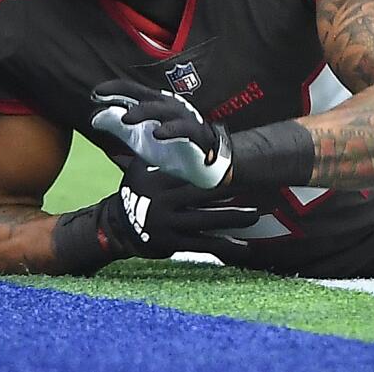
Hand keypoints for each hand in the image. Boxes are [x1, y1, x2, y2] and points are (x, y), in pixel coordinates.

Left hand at [90, 79, 231, 187]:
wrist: (204, 164)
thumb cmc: (170, 146)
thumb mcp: (138, 138)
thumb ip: (118, 126)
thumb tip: (94, 118)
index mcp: (156, 104)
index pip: (133, 91)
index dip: (114, 89)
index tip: (95, 94)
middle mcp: (169, 106)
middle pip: (146, 96)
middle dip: (124, 93)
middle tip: (103, 99)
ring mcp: (184, 119)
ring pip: (163, 109)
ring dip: (144, 112)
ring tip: (126, 118)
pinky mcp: (196, 135)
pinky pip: (184, 129)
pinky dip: (170, 130)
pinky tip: (157, 134)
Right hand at [91, 161, 259, 260]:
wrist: (117, 227)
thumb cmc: (135, 190)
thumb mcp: (139, 167)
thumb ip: (158, 153)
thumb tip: (174, 126)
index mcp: (157, 180)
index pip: (189, 171)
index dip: (212, 168)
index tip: (234, 162)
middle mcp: (163, 202)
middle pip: (202, 194)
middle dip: (229, 190)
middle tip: (254, 184)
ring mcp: (169, 225)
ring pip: (207, 221)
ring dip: (233, 218)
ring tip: (256, 214)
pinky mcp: (173, 244)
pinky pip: (203, 244)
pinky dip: (224, 245)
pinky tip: (243, 247)